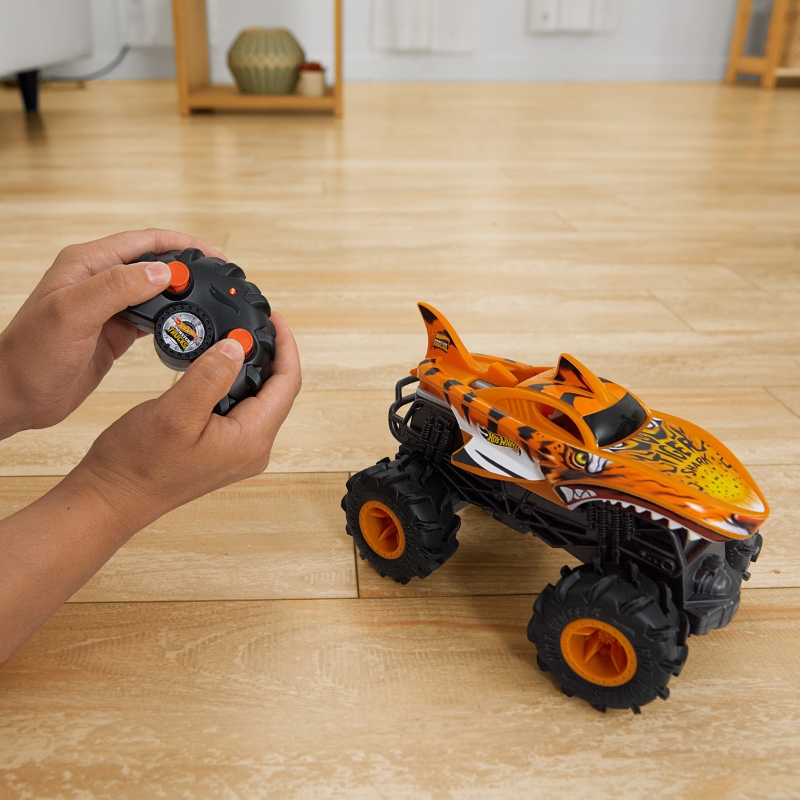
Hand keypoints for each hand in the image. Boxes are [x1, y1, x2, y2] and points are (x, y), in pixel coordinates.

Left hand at [0, 228, 225, 439]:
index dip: (182, 244)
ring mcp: (107, 307)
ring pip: (155, 291)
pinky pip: (151, 318)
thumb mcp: (73, 314)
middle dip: (188, 268)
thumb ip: (116, 288)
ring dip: (182, 294)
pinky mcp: (114, 332)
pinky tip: (187, 327)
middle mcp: (98, 280)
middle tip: (219, 281)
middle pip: (154, 263)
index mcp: (86, 264)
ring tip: (211, 301)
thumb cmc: (30, 355)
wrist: (16, 396)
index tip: (213, 256)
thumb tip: (162, 271)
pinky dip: (172, 319)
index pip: (144, 242)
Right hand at [75, 312, 301, 532]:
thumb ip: (210, 377)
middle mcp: (253, 448)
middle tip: (252, 324)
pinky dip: (233, 385)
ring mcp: (238, 452)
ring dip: (250, 369)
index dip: (287, 347)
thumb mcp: (174, 412)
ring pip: (258, 400)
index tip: (275, 320)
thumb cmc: (138, 464)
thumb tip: (237, 346)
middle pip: (277, 392)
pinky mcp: (222, 450)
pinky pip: (239, 410)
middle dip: (270, 355)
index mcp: (251, 439)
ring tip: (233, 340)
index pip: (287, 385)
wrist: (112, 498)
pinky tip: (216, 370)